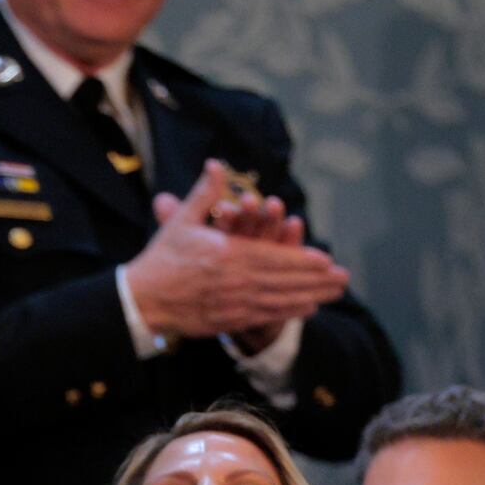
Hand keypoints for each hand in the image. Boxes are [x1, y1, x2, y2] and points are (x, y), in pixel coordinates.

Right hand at [126, 160, 348, 341]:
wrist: (141, 299)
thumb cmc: (162, 257)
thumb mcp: (181, 221)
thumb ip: (205, 194)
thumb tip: (216, 164)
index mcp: (225, 253)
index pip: (272, 256)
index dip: (301, 259)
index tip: (326, 259)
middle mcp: (233, 280)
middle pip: (283, 280)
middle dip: (316, 279)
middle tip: (343, 278)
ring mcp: (231, 302)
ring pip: (278, 300)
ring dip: (309, 296)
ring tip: (332, 293)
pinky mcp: (226, 320)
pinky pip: (264, 316)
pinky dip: (288, 312)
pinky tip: (307, 309)